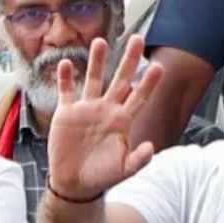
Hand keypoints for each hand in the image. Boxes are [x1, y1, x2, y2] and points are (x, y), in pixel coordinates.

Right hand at [46, 34, 160, 200]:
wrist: (74, 184)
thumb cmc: (101, 177)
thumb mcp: (123, 171)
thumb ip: (138, 160)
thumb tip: (151, 147)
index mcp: (122, 122)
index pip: (139, 97)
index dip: (148, 83)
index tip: (158, 66)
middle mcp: (106, 110)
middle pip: (120, 79)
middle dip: (129, 60)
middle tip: (137, 38)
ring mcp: (86, 110)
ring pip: (93, 79)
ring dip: (96, 61)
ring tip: (100, 41)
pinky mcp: (67, 114)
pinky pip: (67, 92)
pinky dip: (65, 78)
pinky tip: (65, 63)